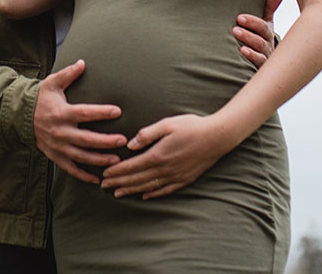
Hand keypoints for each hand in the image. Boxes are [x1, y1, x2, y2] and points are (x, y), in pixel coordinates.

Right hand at [33, 60, 126, 183]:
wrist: (19, 117)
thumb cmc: (40, 98)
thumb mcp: (52, 83)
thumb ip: (68, 74)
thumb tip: (83, 62)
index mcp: (62, 113)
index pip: (85, 113)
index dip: (102, 112)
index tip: (118, 111)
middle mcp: (60, 132)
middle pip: (87, 139)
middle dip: (106, 141)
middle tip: (123, 140)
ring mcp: (58, 146)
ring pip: (82, 156)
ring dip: (100, 160)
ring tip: (117, 160)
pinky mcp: (55, 156)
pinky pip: (71, 169)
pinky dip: (84, 176)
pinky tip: (98, 178)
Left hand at [100, 113, 228, 199]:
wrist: (218, 137)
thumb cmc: (192, 126)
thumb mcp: (167, 124)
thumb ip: (147, 134)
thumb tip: (130, 144)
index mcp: (158, 155)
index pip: (132, 167)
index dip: (117, 172)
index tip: (104, 175)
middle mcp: (165, 169)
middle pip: (137, 179)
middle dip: (119, 183)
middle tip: (103, 187)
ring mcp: (175, 176)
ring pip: (148, 187)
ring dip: (131, 190)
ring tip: (118, 194)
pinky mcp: (185, 179)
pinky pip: (165, 190)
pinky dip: (152, 194)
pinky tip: (144, 196)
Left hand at [233, 0, 283, 68]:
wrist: (270, 63)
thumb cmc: (262, 38)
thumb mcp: (266, 24)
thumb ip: (269, 8)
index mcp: (267, 34)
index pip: (263, 27)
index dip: (253, 22)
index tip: (239, 18)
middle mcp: (268, 46)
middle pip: (260, 40)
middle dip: (248, 34)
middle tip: (235, 29)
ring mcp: (266, 58)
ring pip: (259, 52)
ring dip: (249, 45)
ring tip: (238, 42)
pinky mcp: (261, 68)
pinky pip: (258, 64)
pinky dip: (251, 58)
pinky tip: (242, 53)